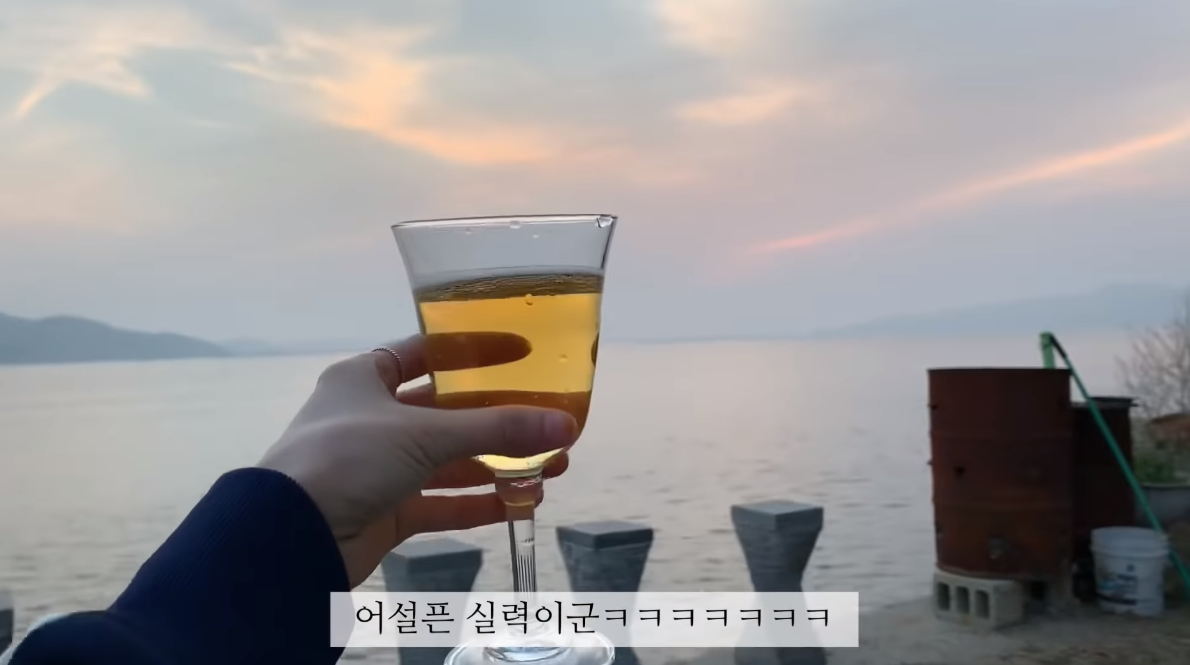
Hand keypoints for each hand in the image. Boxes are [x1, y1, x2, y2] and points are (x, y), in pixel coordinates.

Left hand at [257, 333, 579, 586]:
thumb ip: (498, 430)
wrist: (290, 536)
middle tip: (546, 419)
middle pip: (444, 412)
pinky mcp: (384, 512)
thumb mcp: (425, 434)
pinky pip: (440, 503)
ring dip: (495, 463)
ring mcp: (376, 468)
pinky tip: (520, 502)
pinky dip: (476, 502)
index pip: (425, 352)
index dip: (472, 350)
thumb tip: (567, 427)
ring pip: (447, 461)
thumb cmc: (348, 457)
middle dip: (496, 419)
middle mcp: (369, 419)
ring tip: (552, 465)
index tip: (520, 351)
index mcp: (363, 379)